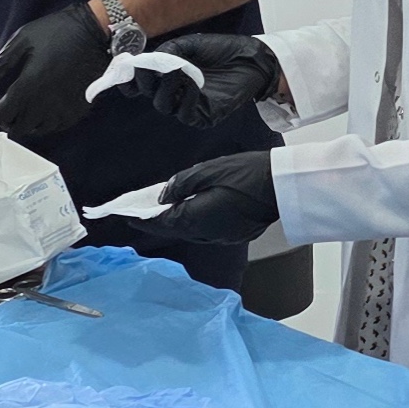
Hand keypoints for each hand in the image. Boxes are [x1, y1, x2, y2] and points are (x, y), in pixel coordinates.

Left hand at [0, 4, 114, 140]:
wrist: (94, 32)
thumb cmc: (56, 32)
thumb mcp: (22, 40)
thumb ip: (0, 65)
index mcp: (29, 85)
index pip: (1, 114)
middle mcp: (45, 103)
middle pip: (17, 127)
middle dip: (5, 119)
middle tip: (3, 104)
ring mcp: (63, 109)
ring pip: (36, 130)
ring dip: (24, 122)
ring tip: (22, 107)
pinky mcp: (77, 110)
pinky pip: (56, 127)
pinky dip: (43, 123)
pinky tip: (41, 109)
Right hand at [136, 33, 286, 130]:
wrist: (250, 58)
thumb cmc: (221, 50)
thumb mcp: (190, 45)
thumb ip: (168, 51)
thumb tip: (150, 62)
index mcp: (168, 75)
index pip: (141, 85)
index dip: (130, 82)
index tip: (126, 72)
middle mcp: (175, 92)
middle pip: (150, 95)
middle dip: (147, 80)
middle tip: (154, 66)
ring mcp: (188, 105)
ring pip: (164, 105)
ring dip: (167, 86)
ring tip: (179, 69)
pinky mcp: (204, 115)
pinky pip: (185, 113)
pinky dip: (186, 96)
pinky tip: (194, 82)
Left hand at [144, 150, 282, 244]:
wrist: (281, 186)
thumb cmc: (247, 174)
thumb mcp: (208, 171)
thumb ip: (181, 184)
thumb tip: (164, 196)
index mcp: (196, 218)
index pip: (162, 222)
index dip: (143, 219)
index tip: (128, 216)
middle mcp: (207, 233)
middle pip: (175, 229)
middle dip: (158, 221)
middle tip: (143, 211)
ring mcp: (222, 236)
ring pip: (192, 232)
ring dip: (177, 222)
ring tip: (166, 209)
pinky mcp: (235, 234)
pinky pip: (207, 231)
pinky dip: (195, 222)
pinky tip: (193, 210)